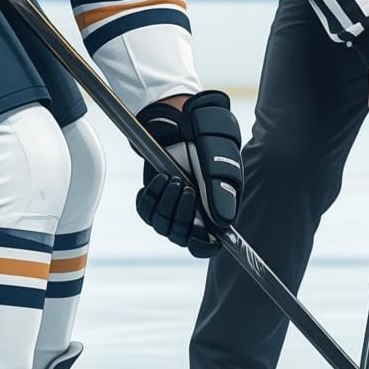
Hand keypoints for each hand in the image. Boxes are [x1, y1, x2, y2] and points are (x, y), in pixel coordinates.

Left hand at [135, 91, 242, 255]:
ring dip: (165, 204)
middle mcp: (195, 213)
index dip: (202, 246)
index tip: (196, 237)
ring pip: (162, 225)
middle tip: (184, 187)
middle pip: (182, 236)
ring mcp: (174, 206)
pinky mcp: (155, 198)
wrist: (182, 122)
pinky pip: (146, 211)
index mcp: (218, 209)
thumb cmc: (207, 139)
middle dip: (181, 214)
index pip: (208, 244)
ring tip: (171, 178)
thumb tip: (222, 223)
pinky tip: (158, 180)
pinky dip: (149, 198)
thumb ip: (222, 191)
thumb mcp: (220, 161)